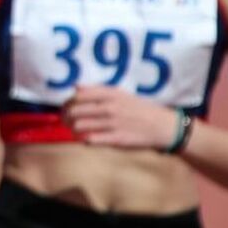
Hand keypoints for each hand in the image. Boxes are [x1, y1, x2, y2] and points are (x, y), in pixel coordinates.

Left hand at [62, 86, 177, 149]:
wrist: (162, 126)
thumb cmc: (138, 109)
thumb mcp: (120, 94)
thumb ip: (98, 90)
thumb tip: (75, 87)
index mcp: (109, 95)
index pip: (77, 96)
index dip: (67, 103)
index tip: (65, 108)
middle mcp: (109, 108)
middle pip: (74, 111)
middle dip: (65, 117)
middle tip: (66, 121)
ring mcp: (112, 124)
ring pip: (79, 126)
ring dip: (73, 129)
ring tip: (74, 130)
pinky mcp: (116, 139)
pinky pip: (92, 140)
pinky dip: (85, 139)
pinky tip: (86, 139)